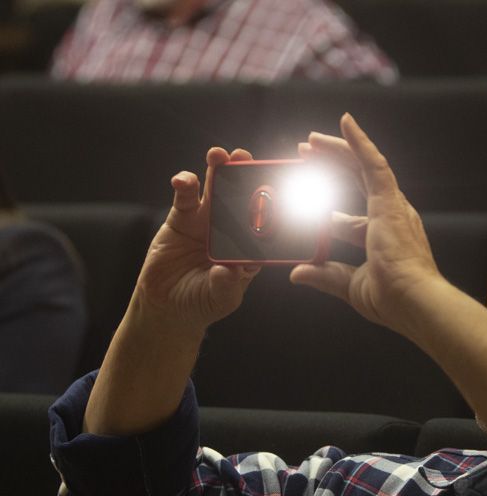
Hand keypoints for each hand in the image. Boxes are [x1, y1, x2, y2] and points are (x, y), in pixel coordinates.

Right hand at [133, 147, 260, 331]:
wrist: (168, 306)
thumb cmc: (202, 304)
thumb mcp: (221, 299)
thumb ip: (227, 286)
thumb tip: (227, 271)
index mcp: (249, 247)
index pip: (265, 222)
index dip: (270, 204)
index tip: (276, 188)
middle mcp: (231, 230)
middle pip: (241, 198)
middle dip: (245, 176)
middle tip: (246, 158)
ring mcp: (206, 221)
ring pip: (214, 189)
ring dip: (217, 170)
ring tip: (218, 155)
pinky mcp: (182, 218)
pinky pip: (185, 196)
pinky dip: (184, 184)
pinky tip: (183, 180)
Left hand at [290, 113, 441, 334]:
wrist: (413, 301)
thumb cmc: (392, 300)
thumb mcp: (350, 286)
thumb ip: (325, 276)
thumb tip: (298, 273)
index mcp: (383, 240)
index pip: (349, 219)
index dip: (325, 208)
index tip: (304, 202)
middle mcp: (391, 218)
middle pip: (356, 182)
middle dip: (328, 166)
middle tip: (304, 155)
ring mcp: (392, 207)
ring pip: (361, 167)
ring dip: (336, 150)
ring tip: (311, 140)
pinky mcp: (391, 201)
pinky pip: (374, 163)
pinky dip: (359, 142)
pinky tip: (346, 122)